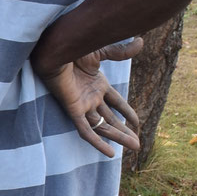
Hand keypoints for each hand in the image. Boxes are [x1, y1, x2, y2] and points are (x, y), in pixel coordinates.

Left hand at [39, 38, 142, 156]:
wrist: (55, 50)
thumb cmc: (72, 48)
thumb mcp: (101, 51)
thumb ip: (121, 52)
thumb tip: (141, 42)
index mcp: (98, 84)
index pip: (116, 103)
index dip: (127, 112)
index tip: (137, 123)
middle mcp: (91, 97)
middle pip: (111, 118)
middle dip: (124, 131)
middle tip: (137, 144)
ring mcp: (83, 104)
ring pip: (103, 126)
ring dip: (118, 137)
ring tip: (135, 147)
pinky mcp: (73, 109)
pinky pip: (86, 130)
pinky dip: (97, 142)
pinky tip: (110, 153)